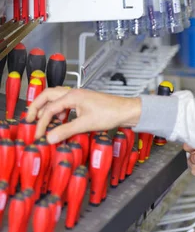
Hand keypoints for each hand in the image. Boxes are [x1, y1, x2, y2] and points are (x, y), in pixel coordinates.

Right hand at [26, 87, 141, 143]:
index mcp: (72, 96)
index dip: (41, 123)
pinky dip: (59, 111)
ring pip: (56, 98)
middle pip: (47, 95)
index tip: (38, 136)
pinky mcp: (84, 101)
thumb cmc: (110, 114)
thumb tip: (49, 139)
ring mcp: (79, 96)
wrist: (127, 110)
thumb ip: (66, 131)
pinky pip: (65, 103)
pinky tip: (61, 120)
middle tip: (29, 120)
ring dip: (48, 108)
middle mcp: (73, 92)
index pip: (49, 109)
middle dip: (36, 107)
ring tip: (44, 121)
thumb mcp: (85, 124)